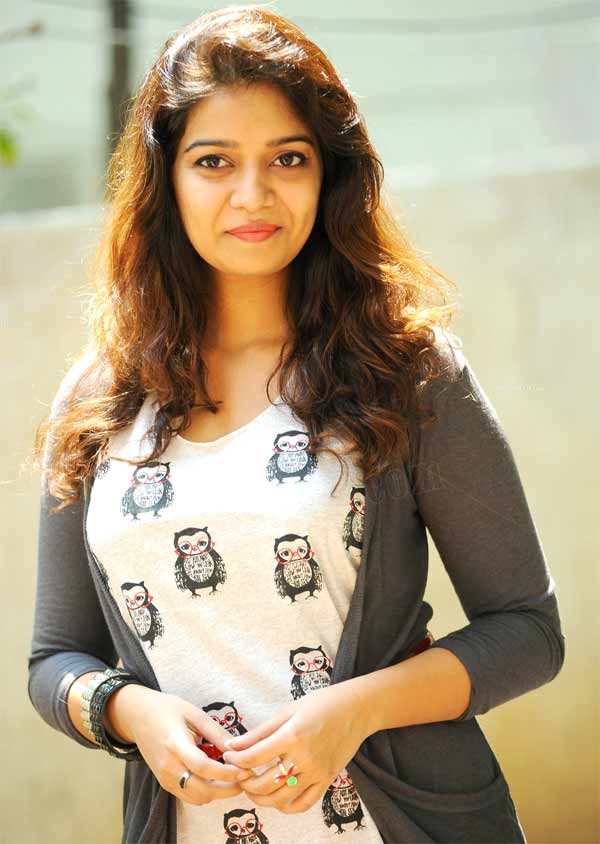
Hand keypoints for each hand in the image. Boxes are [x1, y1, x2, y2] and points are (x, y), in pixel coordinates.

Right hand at [114, 685, 248, 804]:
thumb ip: (216, 733)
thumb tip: (237, 749)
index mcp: (175, 743)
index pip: (203, 767)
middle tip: (245, 777)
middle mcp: (168, 765)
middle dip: (227, 789)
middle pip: (201, 790)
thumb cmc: (167, 709)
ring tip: (233, 777)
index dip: (226, 773)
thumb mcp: (194, 713)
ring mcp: (164, 777)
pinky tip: (216, 778)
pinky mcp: (164, 782)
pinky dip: (205, 792)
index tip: (245, 770)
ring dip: (217, 793)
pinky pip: (188, 796)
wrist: (137, 716)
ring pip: (196, 798)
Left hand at [221, 682, 369, 814]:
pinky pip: (304, 804)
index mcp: (292, 735)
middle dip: (245, 782)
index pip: (254, 757)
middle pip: (264, 783)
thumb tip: (233, 746)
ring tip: (253, 788)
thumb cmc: (321, 703)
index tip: (228, 756)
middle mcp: (305, 757)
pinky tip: (277, 799)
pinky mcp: (327, 780)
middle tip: (239, 774)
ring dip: (261, 798)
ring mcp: (317, 772)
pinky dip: (286, 807)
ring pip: (281, 798)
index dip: (236, 760)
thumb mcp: (288, 710)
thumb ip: (260, 731)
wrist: (356, 709)